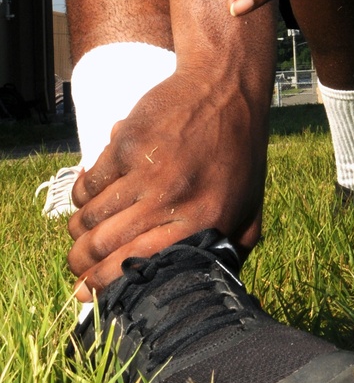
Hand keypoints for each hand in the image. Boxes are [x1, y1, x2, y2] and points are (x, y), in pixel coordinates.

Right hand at [67, 68, 268, 295]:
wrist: (226, 88)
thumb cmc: (239, 152)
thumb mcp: (250, 206)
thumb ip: (232, 250)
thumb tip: (207, 290)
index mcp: (204, 223)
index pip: (140, 266)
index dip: (105, 285)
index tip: (86, 293)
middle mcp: (172, 200)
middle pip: (106, 246)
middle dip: (81, 263)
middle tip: (75, 266)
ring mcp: (147, 171)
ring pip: (91, 217)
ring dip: (78, 232)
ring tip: (79, 236)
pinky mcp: (126, 144)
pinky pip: (89, 184)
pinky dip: (81, 195)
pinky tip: (85, 198)